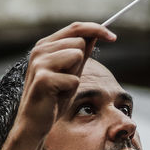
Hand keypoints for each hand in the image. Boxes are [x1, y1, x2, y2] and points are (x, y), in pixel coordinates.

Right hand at [16, 22, 116, 138]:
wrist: (35, 122)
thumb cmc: (53, 97)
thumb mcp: (70, 72)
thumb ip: (81, 53)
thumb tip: (95, 35)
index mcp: (45, 45)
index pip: (75, 28)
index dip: (97, 29)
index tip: (114, 37)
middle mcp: (40, 50)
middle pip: (80, 42)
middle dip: (80, 63)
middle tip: (66, 80)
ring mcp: (40, 63)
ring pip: (77, 56)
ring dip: (75, 76)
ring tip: (61, 88)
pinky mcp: (43, 79)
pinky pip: (74, 79)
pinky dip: (70, 90)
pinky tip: (56, 97)